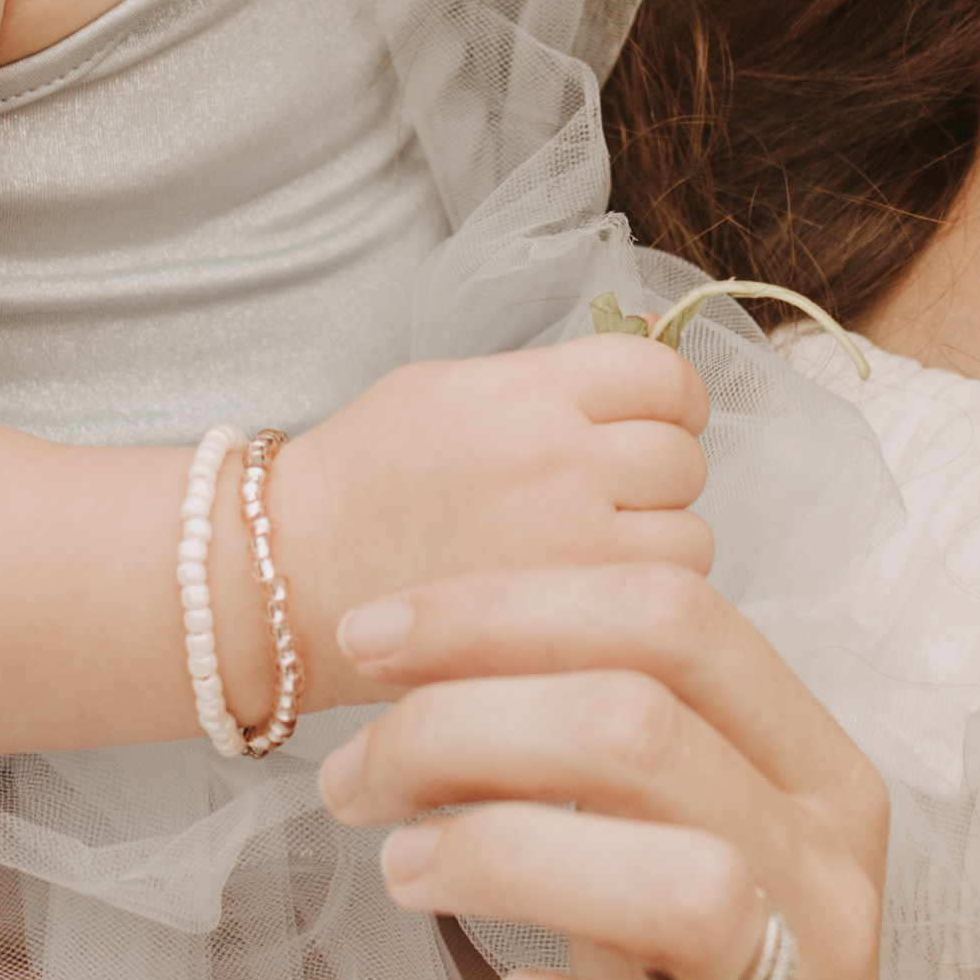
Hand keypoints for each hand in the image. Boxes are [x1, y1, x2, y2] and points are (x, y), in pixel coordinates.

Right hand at [267, 339, 708, 646]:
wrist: (291, 574)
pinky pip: (658, 605)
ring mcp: (565, 549)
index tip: (645, 425)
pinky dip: (635, 604)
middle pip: (682, 456)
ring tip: (586, 554)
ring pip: (688, 536)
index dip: (666, 400)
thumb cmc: (369, 477)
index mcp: (526, 394)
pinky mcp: (562, 621)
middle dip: (654, 476)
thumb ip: (558, 380)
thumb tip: (660, 358)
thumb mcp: (455, 386)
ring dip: (655, 545)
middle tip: (600, 498)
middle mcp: (554, 462)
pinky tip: (582, 600)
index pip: (665, 376)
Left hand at [323, 567, 923, 979]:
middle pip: (643, 723)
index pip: (676, 616)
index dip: (503, 606)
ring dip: (502, 848)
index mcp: (810, 784)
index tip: (370, 639)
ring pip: (677, 875)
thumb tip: (427, 652)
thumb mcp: (660, 873)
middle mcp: (825, 881)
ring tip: (401, 873)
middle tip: (350, 778)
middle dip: (456, 720)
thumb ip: (592, 763)